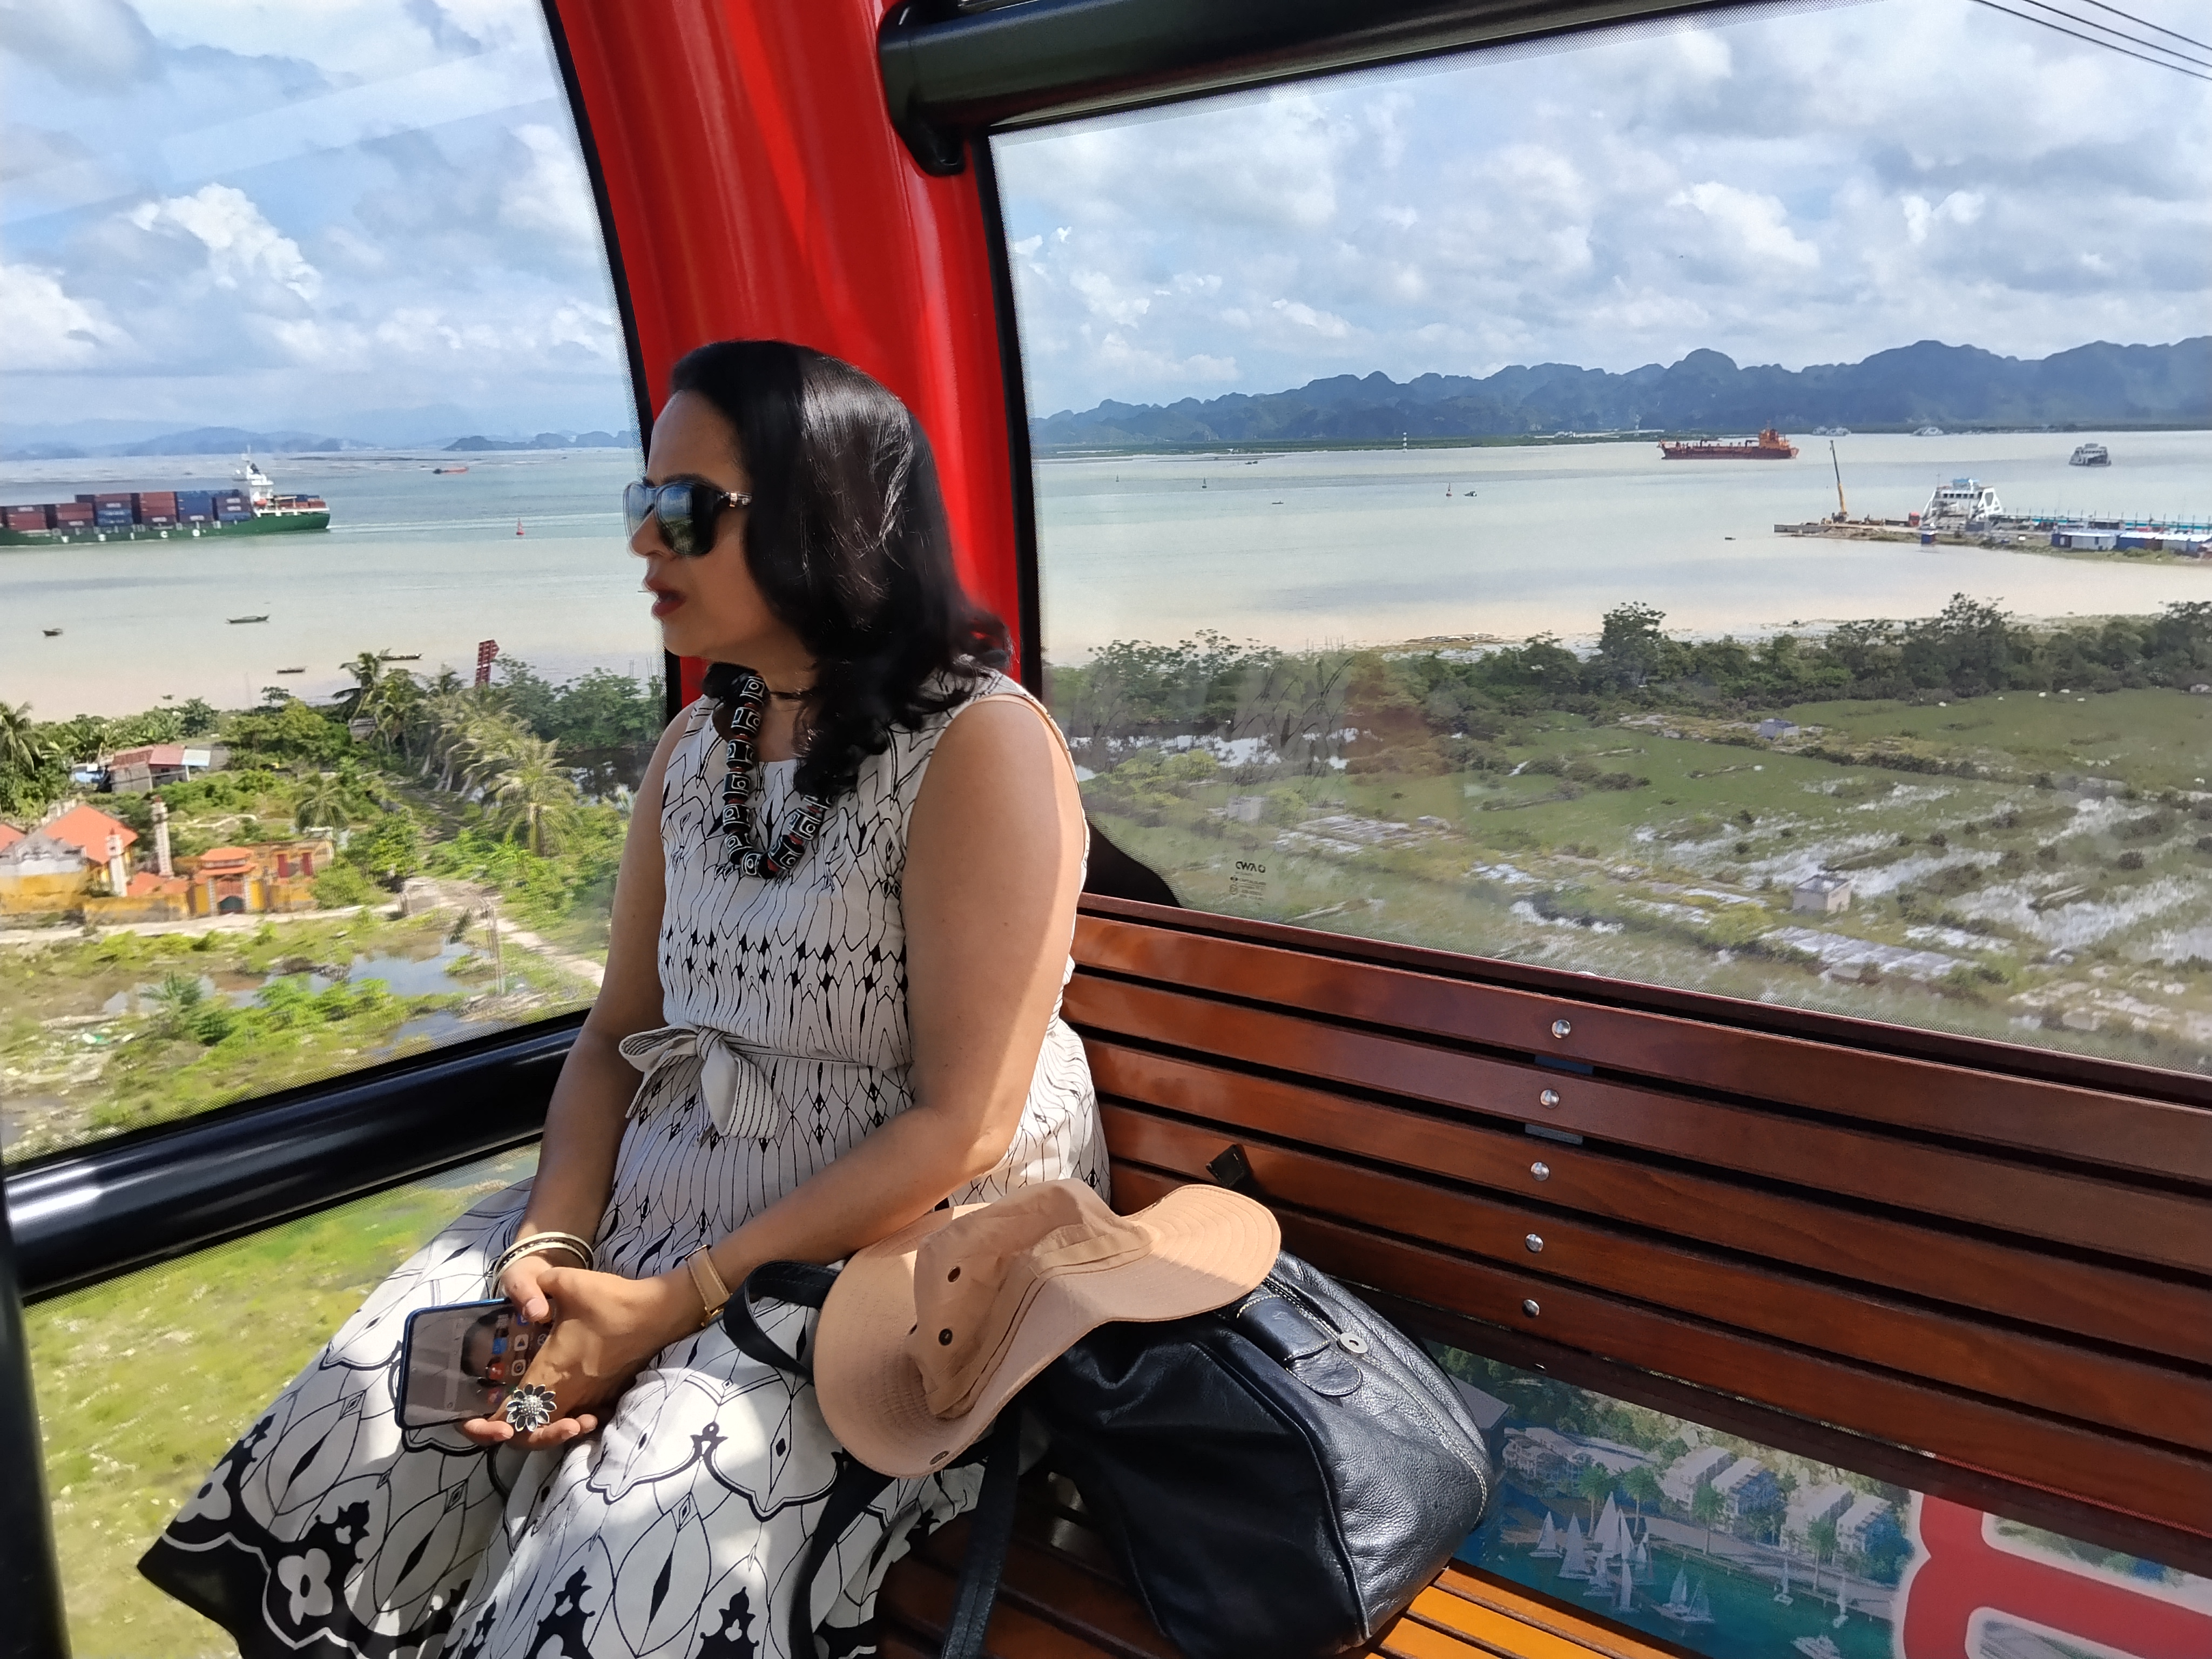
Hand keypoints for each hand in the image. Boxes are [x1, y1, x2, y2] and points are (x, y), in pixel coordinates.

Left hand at [459, 1266, 700, 1449]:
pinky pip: (575, 1417)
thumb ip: (538, 1286)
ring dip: (536, 1430)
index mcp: (550, 1372)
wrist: (660, 1313)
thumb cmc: (612, 1301)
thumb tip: (530, 1297)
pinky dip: (561, 1420)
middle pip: (529, 1434)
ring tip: (526, 1417)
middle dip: (508, 1434)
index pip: (510, 1415)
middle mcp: (567, 1393)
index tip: (472, 1420)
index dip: (486, 1426)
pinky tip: (561, 1408)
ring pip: (553, 1429)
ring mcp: (588, 1397)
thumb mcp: (568, 1282)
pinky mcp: (605, 1394)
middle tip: (495, 1423)